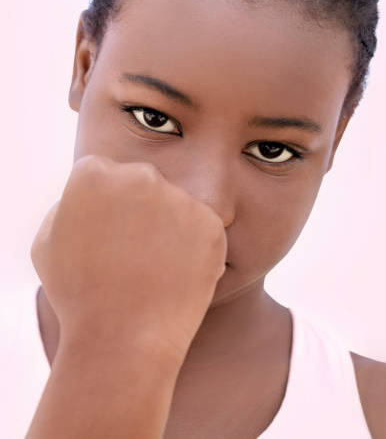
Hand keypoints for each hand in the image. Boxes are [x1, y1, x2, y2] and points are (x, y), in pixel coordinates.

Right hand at [31, 155, 226, 360]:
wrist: (122, 340)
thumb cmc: (78, 295)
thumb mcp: (46, 243)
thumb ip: (67, 206)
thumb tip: (91, 196)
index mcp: (94, 174)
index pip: (102, 173)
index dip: (102, 206)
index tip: (103, 235)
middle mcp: (139, 175)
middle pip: (140, 183)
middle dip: (136, 209)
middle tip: (130, 252)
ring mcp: (179, 197)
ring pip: (173, 204)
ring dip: (167, 226)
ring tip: (153, 269)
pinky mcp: (210, 221)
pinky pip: (201, 226)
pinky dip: (194, 246)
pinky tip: (176, 274)